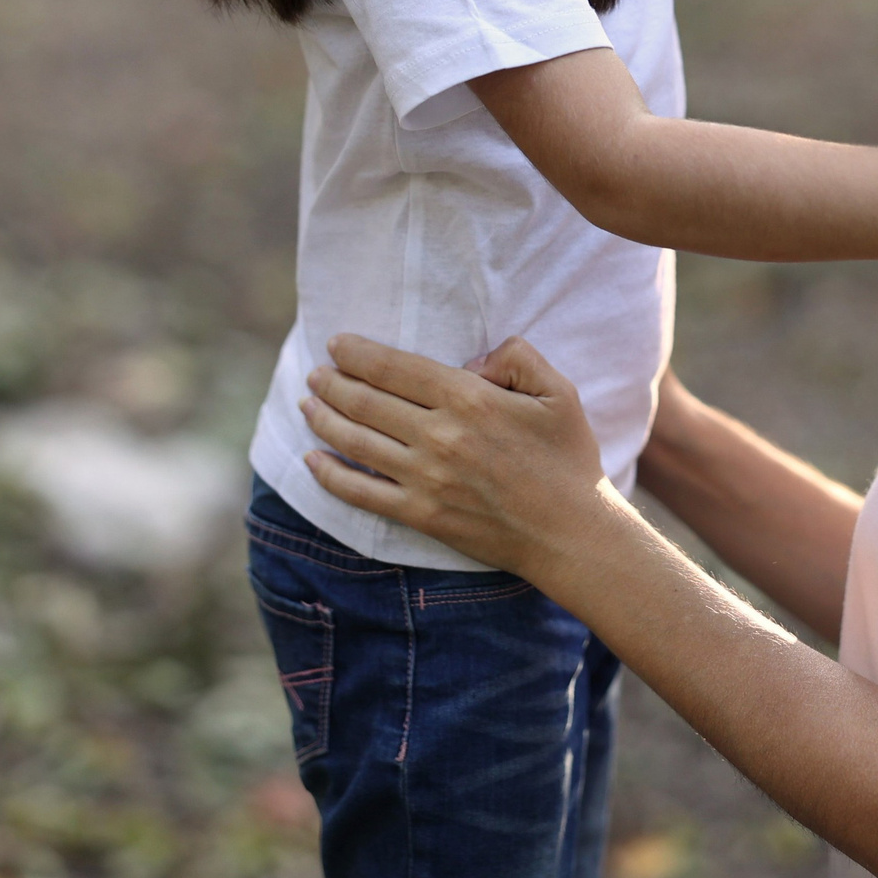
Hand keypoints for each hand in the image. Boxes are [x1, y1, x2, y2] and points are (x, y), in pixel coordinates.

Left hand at [301, 333, 610, 578]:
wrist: (570, 533)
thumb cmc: (568, 458)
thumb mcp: (558, 391)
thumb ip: (517, 357)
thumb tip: (472, 360)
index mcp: (470, 399)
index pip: (395, 367)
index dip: (357, 352)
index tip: (336, 343)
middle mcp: (439, 435)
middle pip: (366, 401)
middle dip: (332, 382)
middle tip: (315, 374)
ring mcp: (425, 479)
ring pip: (356, 441)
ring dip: (323, 419)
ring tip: (307, 404)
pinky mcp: (420, 515)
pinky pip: (361, 493)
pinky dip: (329, 474)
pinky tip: (311, 460)